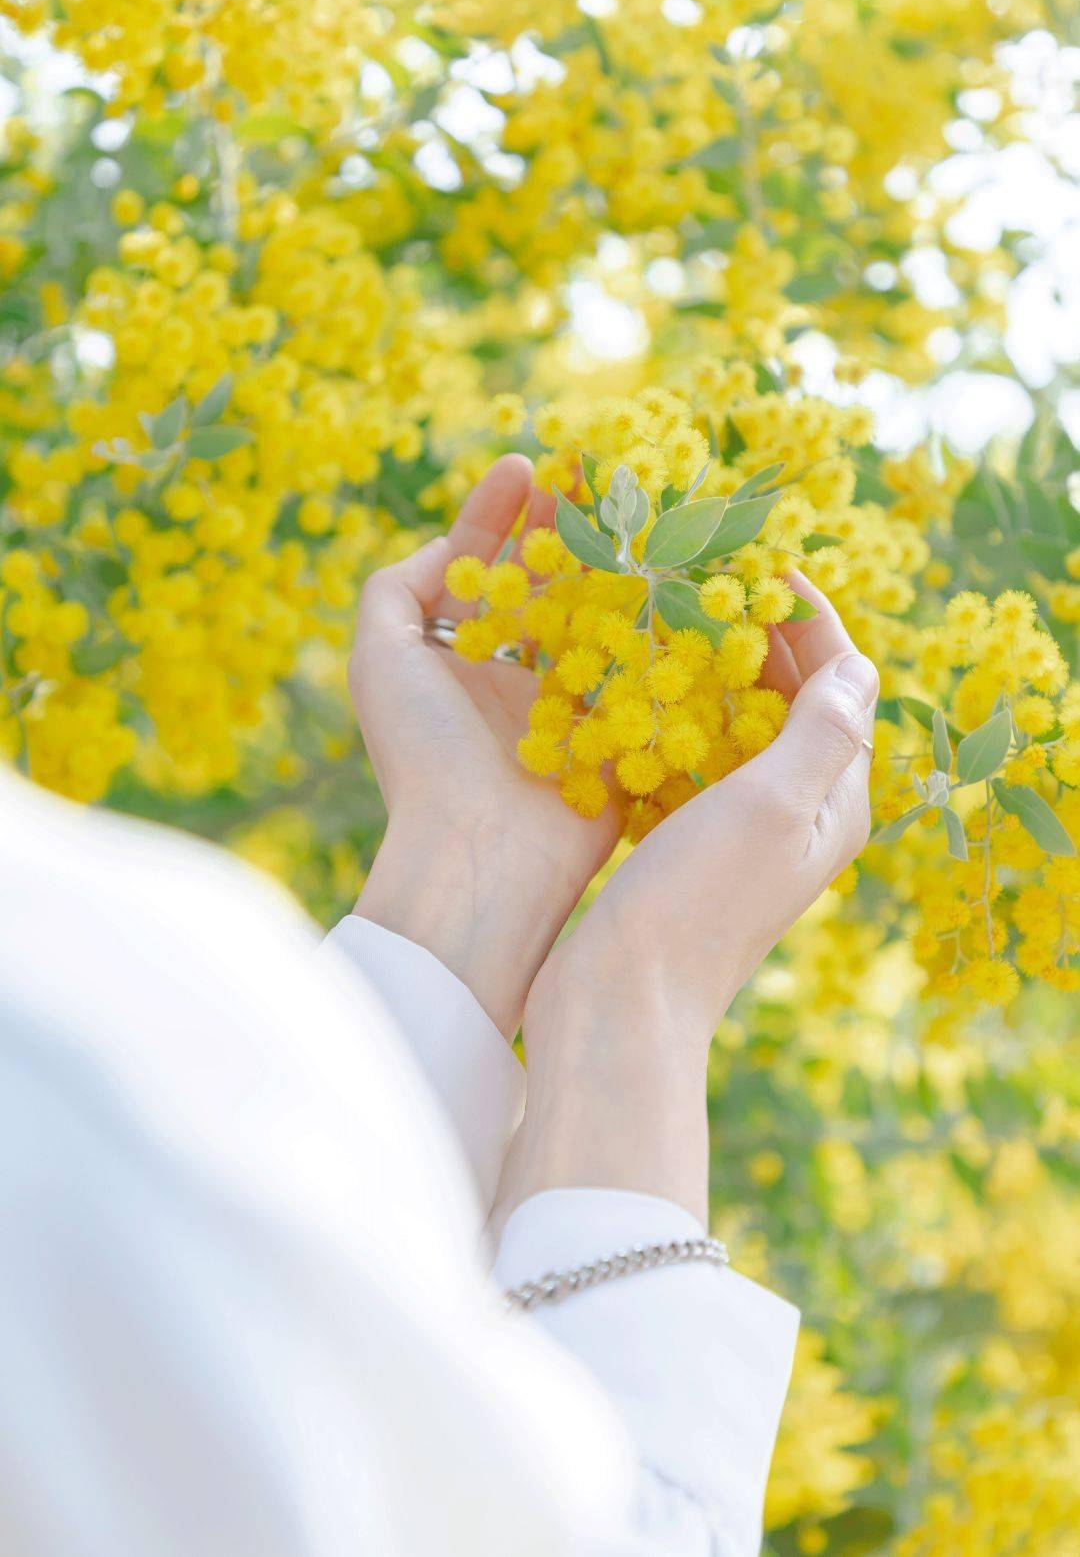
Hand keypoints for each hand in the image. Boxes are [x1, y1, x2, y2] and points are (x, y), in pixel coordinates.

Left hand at [348, 456, 620, 1041]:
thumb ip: (396, 589)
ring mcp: (573, 705)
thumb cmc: (422, 756)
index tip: (527, 464)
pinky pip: (647, 673)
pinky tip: (685, 578)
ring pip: (603, 617)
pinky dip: (665, 628)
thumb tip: (450, 551)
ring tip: (647, 511)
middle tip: (601, 474)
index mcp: (460, 656)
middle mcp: (516, 675)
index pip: (483, 565)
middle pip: (550, 580)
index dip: (501, 512)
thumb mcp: (377, 659)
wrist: (481, 857)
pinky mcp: (621, 736)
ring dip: (623, 565)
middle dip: (571, 524)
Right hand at [497, 576, 877, 1223]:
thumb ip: (822, 729)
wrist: (617, 1002)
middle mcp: (799, 814)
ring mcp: (744, 833)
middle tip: (705, 578)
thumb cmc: (695, 901)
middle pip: (796, 698)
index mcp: (835, 801)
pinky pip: (697, 760)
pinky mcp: (692, 846)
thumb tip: (858, 663)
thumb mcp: (772, 804)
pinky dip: (678, 716)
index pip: (844, 683)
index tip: (759, 565)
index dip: (810, 618)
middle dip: (760, 634)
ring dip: (715, 670)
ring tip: (668, 618)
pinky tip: (637, 691)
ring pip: (742, 725)